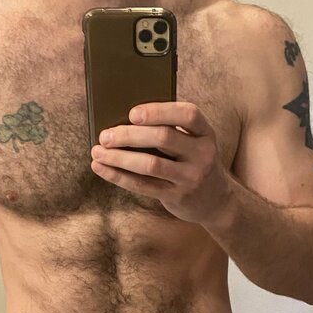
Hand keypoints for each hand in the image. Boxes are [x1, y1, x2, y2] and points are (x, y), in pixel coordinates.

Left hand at [90, 101, 231, 223]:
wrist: (216, 200)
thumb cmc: (193, 161)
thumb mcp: (193, 142)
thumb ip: (170, 129)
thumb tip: (123, 119)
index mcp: (205, 133)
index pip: (187, 114)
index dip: (159, 111)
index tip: (132, 113)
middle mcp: (202, 154)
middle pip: (163, 137)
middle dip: (129, 135)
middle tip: (105, 135)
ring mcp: (191, 177)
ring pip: (150, 164)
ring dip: (119, 157)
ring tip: (97, 152)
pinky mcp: (177, 196)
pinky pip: (143, 185)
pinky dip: (119, 176)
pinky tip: (102, 168)